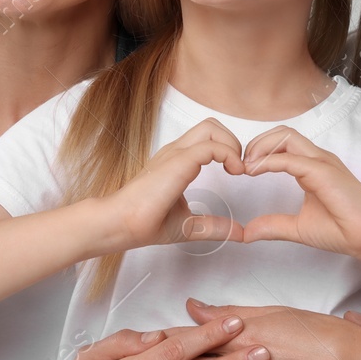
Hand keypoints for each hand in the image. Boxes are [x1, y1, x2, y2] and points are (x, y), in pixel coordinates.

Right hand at [104, 119, 247, 249]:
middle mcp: (176, 152)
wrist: (121, 224)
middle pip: (212, 125)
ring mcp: (176, 154)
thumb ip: (214, 226)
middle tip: (238, 169)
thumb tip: (239, 234)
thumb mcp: (189, 225)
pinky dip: (229, 154)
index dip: (228, 150)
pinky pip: (211, 146)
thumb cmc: (145, 222)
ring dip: (232, 145)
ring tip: (236, 170)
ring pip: (212, 128)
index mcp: (177, 161)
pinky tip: (233, 172)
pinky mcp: (178, 161)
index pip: (207, 138)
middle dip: (233, 141)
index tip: (237, 174)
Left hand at [241, 126, 360, 261]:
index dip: (258, 151)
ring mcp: (323, 162)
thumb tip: (247, 232)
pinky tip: (255, 172)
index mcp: (312, 167)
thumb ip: (273, 226)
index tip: (241, 169)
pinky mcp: (325, 172)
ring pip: (286, 137)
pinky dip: (269, 162)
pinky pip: (291, 159)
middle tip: (240, 165)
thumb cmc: (343, 230)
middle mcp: (317, 159)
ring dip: (261, 147)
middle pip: (281, 133)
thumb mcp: (298, 227)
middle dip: (256, 143)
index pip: (281, 143)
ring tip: (246, 167)